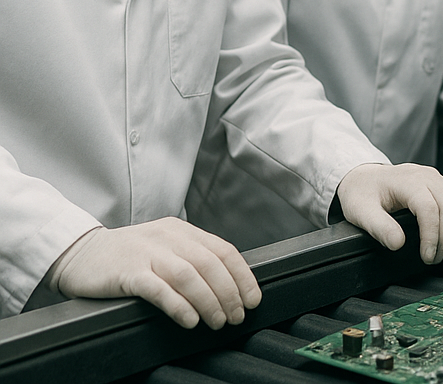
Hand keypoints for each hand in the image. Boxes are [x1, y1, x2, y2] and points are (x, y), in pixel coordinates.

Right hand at [47, 218, 260, 329]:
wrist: (80, 253)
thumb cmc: (127, 256)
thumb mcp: (164, 247)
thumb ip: (190, 258)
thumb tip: (226, 285)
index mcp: (182, 230)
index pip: (224, 250)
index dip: (242, 276)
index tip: (253, 298)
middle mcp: (169, 237)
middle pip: (211, 264)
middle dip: (229, 292)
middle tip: (236, 316)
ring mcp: (149, 253)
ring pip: (190, 275)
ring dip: (209, 301)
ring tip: (217, 321)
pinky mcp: (128, 272)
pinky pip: (160, 288)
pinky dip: (179, 305)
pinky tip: (190, 319)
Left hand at [336, 163, 442, 264]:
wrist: (366, 177)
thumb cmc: (363, 193)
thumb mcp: (361, 211)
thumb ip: (378, 227)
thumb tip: (398, 244)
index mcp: (408, 180)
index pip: (429, 207)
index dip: (432, 236)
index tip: (427, 257)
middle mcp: (428, 176)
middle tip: (435, 259)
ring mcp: (439, 179)